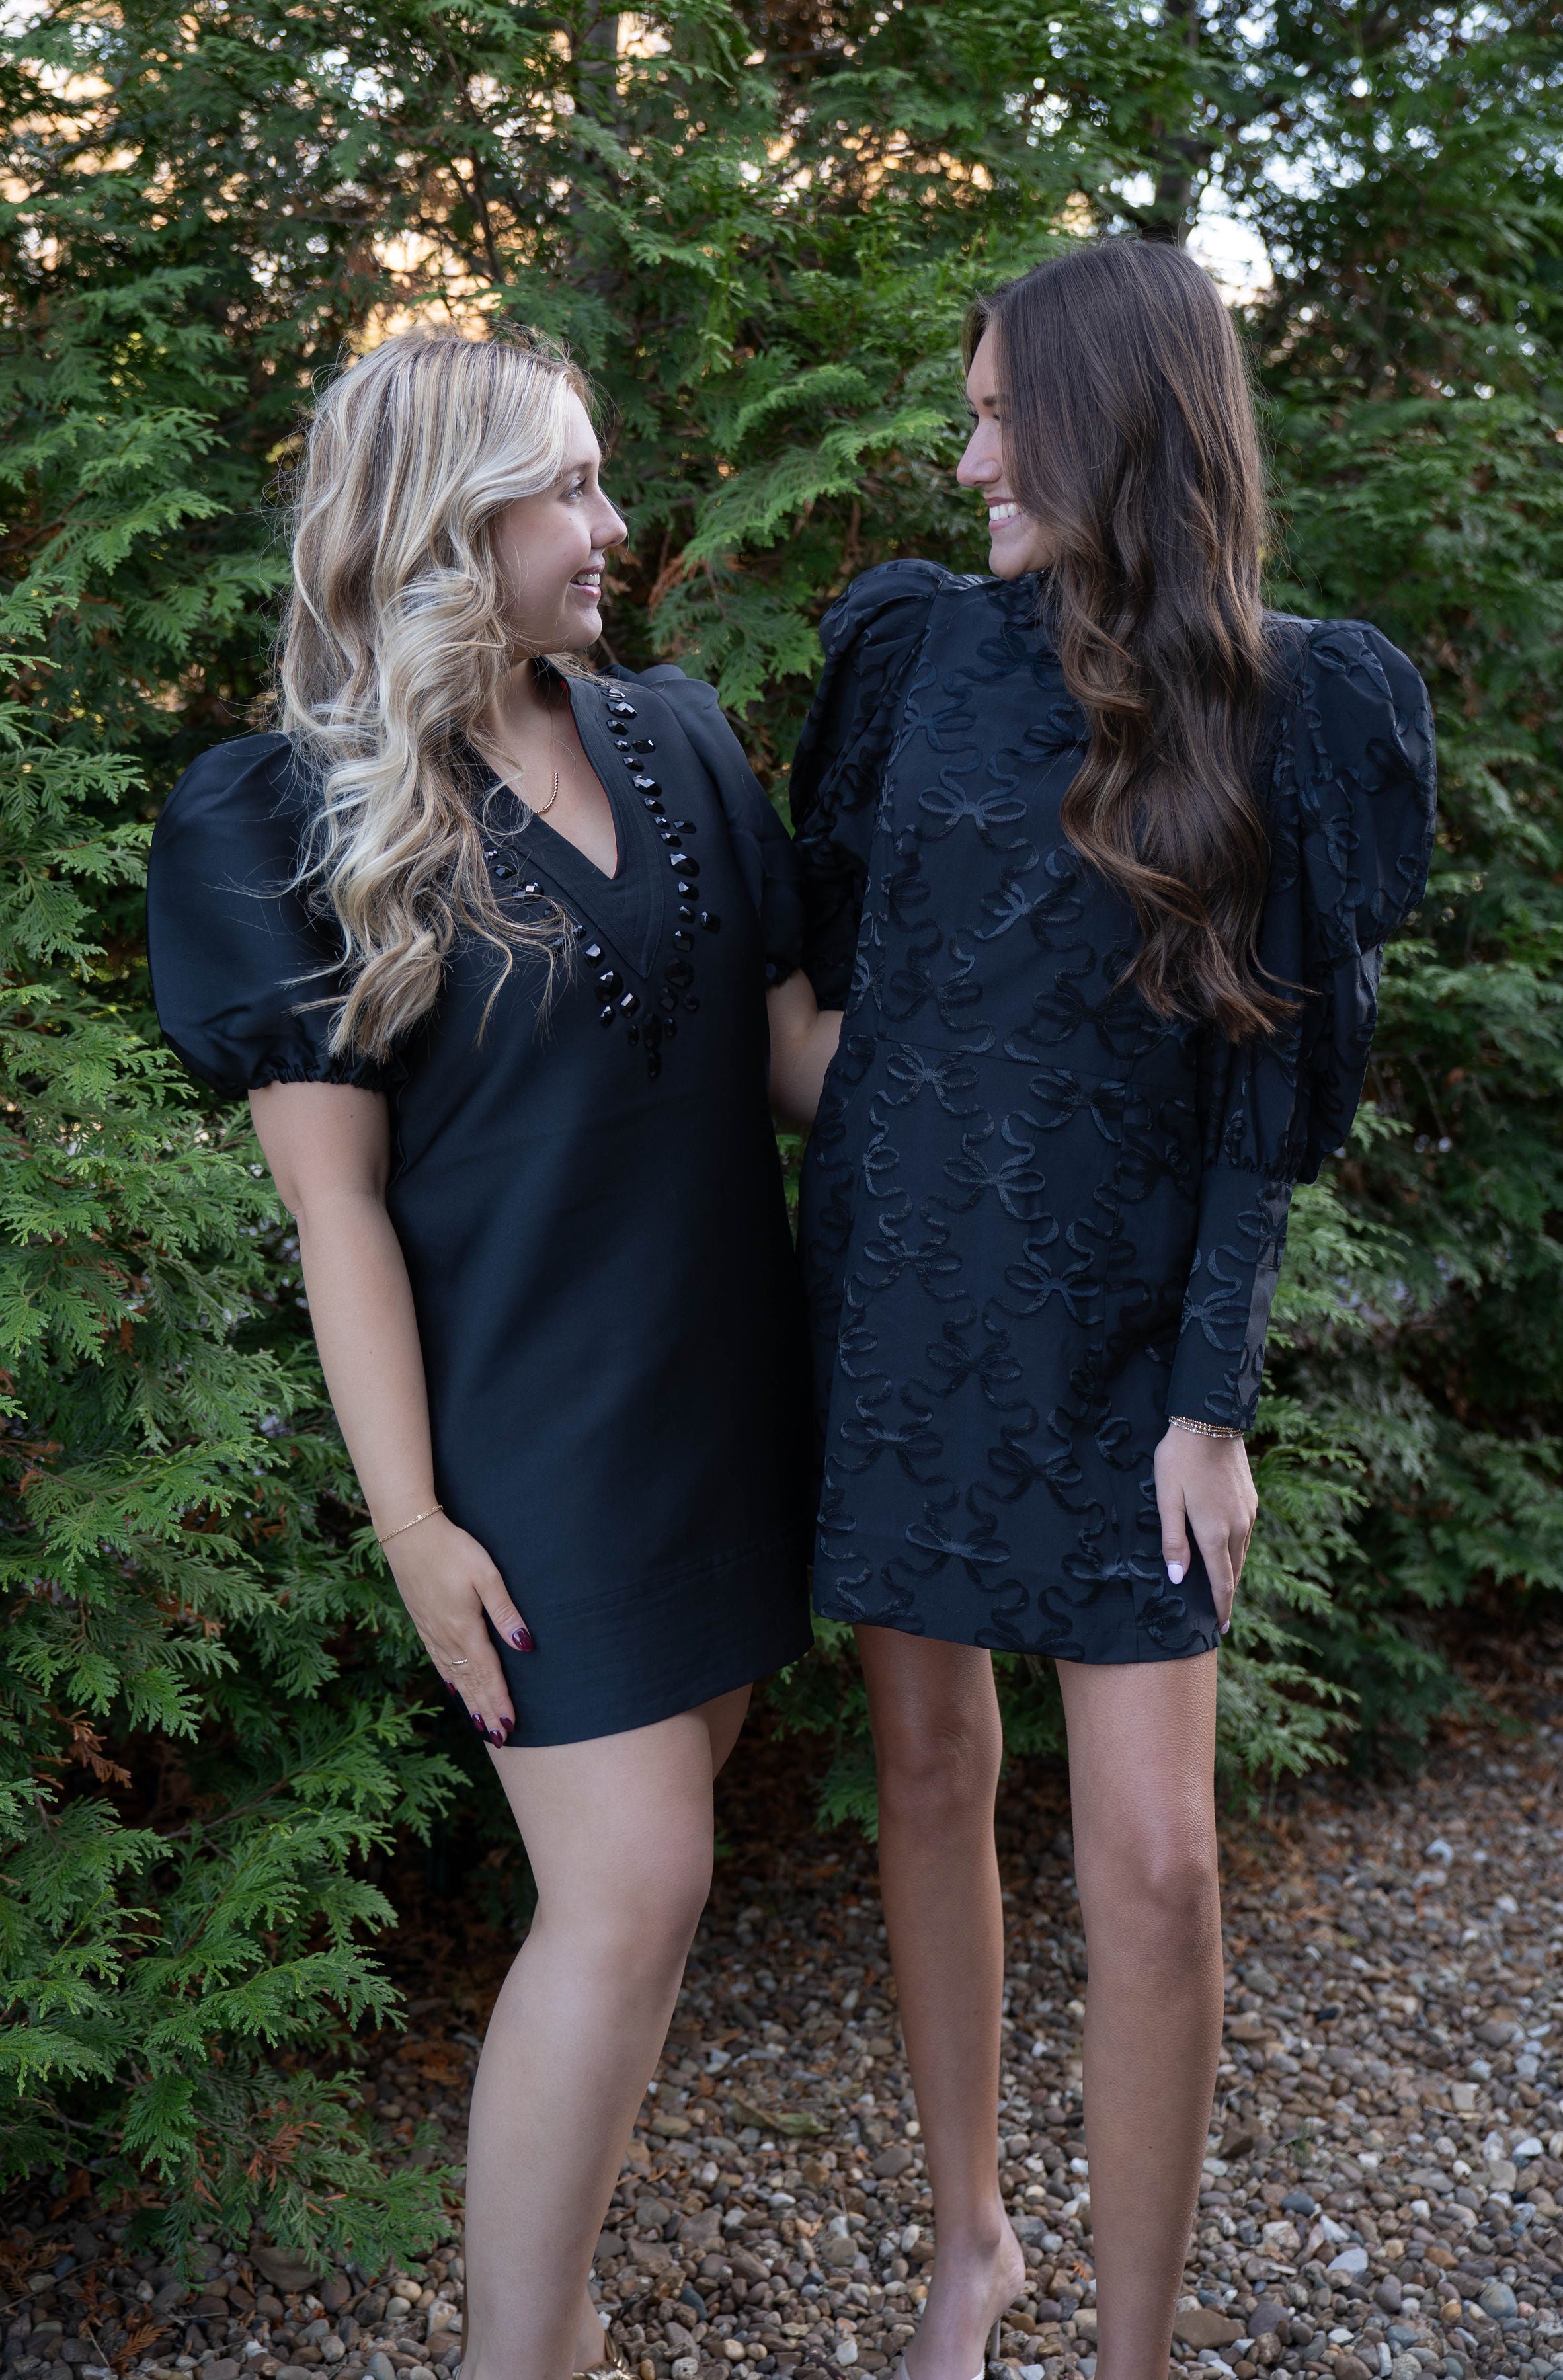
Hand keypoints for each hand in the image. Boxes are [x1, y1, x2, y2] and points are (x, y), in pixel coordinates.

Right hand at [383, 1512, 530, 1745]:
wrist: (408, 1532)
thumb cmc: (452, 1548)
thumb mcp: (486, 1575)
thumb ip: (505, 1612)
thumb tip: (525, 1647)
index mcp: (464, 1629)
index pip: (487, 1674)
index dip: (499, 1702)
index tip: (509, 1727)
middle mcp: (446, 1637)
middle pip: (469, 1683)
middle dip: (485, 1711)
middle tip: (499, 1739)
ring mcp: (431, 1630)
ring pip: (453, 1676)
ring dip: (469, 1701)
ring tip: (480, 1725)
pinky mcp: (422, 1621)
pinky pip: (438, 1661)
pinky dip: (449, 1681)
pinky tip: (453, 1689)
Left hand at [1152, 1426, 1256, 1635]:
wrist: (1211, 1419)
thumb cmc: (1180, 1458)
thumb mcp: (1166, 1498)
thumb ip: (1172, 1540)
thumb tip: (1179, 1579)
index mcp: (1214, 1532)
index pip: (1221, 1583)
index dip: (1220, 1609)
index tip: (1220, 1629)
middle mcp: (1237, 1527)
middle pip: (1233, 1573)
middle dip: (1226, 1597)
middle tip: (1219, 1618)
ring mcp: (1248, 1513)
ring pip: (1241, 1555)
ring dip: (1232, 1575)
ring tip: (1222, 1592)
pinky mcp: (1251, 1500)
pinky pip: (1245, 1536)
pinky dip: (1236, 1552)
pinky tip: (1227, 1553)